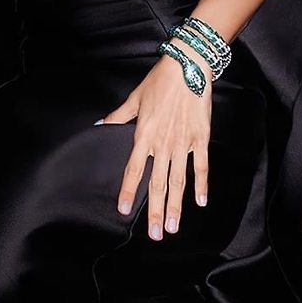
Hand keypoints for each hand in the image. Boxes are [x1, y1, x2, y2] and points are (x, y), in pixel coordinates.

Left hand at [101, 53, 210, 238]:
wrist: (187, 68)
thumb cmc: (159, 82)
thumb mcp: (135, 98)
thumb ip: (118, 116)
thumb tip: (100, 125)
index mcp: (144, 134)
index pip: (134, 168)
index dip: (128, 190)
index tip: (124, 209)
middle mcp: (163, 143)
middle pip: (158, 183)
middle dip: (155, 210)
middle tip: (155, 234)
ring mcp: (183, 143)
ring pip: (179, 180)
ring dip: (176, 205)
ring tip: (173, 227)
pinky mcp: (200, 138)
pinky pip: (201, 166)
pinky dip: (201, 185)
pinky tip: (200, 202)